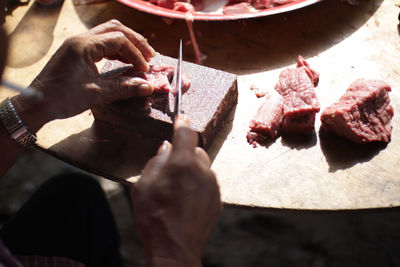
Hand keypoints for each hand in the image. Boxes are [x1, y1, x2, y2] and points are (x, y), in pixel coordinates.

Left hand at [11, 19, 155, 132]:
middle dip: (135, 41)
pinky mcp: (76, 51)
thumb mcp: (97, 94)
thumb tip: (148, 87)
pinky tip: (124, 60)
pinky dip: (115, 49)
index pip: (119, 40)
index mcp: (85, 45)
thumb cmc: (62, 98)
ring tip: (140, 57)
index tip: (145, 70)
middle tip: (149, 56)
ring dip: (126, 43)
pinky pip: (100, 43)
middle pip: (115, 29)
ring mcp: (77, 44)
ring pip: (108, 34)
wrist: (37, 103)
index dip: (136, 54)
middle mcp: (81, 39)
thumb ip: (124, 88)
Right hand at [131, 115, 221, 266]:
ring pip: (203, 167)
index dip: (183, 123)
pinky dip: (198, 185)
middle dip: (184, 154)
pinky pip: (207, 183)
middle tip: (170, 168)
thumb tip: (166, 149)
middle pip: (196, 150)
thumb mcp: (143, 185)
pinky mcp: (217, 200)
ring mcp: (212, 186)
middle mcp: (203, 170)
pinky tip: (185, 200)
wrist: (175, 248)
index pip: (186, 133)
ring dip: (192, 170)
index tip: (181, 117)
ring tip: (176, 190)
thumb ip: (156, 162)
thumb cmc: (154, 217)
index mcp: (183, 162)